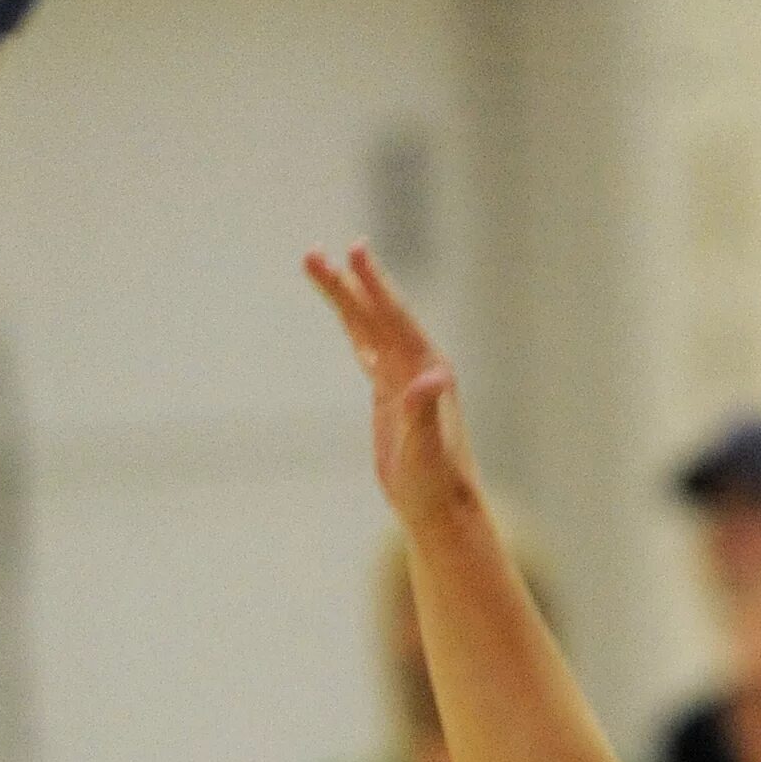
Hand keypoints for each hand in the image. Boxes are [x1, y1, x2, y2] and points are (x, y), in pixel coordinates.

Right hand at [305, 242, 482, 539]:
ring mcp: (404, 380)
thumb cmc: (436, 485)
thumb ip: (425, 412)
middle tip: (317, 253)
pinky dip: (354, 329)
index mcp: (426, 371)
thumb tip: (431, 378)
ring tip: (318, 265)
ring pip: (368, 328)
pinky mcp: (391, 397)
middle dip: (348, 283)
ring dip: (345, 298)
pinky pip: (368, 351)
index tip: (353, 251)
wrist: (443, 510)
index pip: (393, 318)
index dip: (373, 285)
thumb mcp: (426, 450)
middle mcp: (417, 367)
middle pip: (375, 315)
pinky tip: (346, 315)